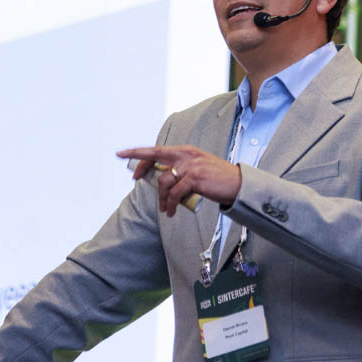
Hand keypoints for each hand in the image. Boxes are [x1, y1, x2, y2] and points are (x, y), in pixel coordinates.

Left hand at [117, 145, 240, 216]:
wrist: (237, 184)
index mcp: (185, 151)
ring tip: (166, 209)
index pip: (158, 149)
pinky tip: (172, 212)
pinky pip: (175, 194)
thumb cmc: (217, 178)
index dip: (139, 152)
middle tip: (133, 177)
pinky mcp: (194, 179)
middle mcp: (186, 155)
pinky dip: (171, 205)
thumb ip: (181, 168)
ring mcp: (190, 166)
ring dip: (162, 199)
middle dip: (140, 164)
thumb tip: (163, 179)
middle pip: (155, 156)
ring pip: (164, 182)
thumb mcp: (197, 167)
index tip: (124, 154)